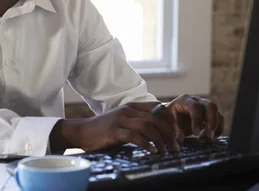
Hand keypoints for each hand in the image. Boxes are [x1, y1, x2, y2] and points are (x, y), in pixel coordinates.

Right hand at [49, 102, 179, 153]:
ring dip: (159, 140)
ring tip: (165, 151)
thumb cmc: (104, 129)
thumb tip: (159, 131)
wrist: (83, 132)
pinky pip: (134, 136)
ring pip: (147, 127)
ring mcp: (120, 120)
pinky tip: (151, 151)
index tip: (176, 133)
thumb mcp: (123, 121)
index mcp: (131, 107)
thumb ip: (138, 122)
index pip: (157, 107)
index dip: (169, 119)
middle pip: (155, 118)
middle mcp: (127, 111)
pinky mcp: (113, 131)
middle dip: (169, 132)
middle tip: (175, 145)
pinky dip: (145, 144)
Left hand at [166, 94, 223, 141]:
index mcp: (184, 100)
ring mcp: (204, 106)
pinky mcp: (210, 114)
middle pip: (210, 106)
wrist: (171, 117)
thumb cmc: (168, 119)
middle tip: (209, 136)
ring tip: (209, 139)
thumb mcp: (167, 122)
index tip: (195, 133)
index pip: (194, 107)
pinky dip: (218, 129)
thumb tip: (180, 138)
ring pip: (216, 113)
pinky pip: (219, 119)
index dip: (197, 120)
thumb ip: (173, 129)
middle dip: (212, 122)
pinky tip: (210, 138)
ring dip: (215, 127)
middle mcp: (196, 101)